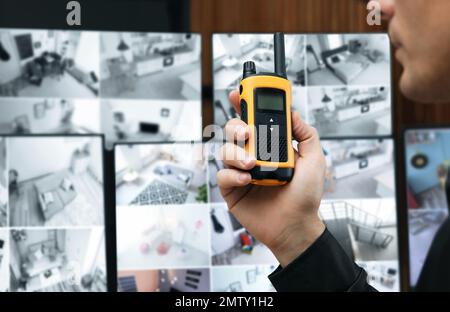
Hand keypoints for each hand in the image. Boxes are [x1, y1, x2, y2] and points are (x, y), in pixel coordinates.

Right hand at [217, 90, 325, 267]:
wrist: (296, 226)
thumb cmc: (305, 196)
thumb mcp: (314, 159)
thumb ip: (305, 133)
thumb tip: (293, 113)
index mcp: (271, 147)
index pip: (254, 120)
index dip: (244, 105)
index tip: (239, 93)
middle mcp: (253, 156)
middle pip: (233, 131)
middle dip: (235, 127)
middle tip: (246, 133)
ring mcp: (241, 172)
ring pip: (225, 151)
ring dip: (236, 153)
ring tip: (252, 164)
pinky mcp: (232, 189)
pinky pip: (222, 175)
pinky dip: (232, 175)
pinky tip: (247, 180)